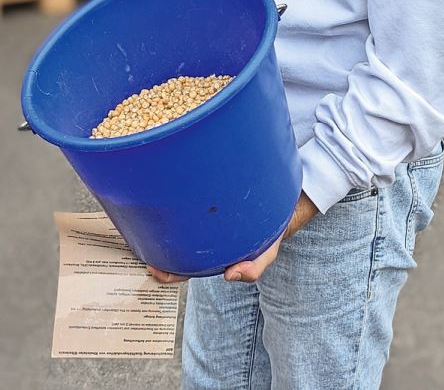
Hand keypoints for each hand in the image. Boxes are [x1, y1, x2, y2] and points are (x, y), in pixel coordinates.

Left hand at [146, 191, 317, 284]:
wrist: (277, 205)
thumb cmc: (267, 234)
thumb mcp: (264, 254)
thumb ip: (252, 269)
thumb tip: (231, 276)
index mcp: (212, 257)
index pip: (185, 268)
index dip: (168, 272)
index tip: (154, 269)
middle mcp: (204, 239)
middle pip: (174, 248)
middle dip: (156, 248)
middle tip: (141, 243)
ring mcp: (204, 222)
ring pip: (177, 225)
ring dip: (161, 224)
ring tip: (146, 219)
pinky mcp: (208, 198)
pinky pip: (188, 202)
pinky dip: (177, 200)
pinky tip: (170, 192)